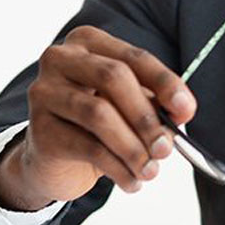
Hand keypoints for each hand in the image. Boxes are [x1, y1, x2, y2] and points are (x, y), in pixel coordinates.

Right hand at [0, 26, 195, 211]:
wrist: (54, 160)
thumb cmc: (97, 124)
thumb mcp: (130, 107)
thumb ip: (156, 104)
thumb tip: (182, 112)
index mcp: (87, 42)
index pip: (134, 57)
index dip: (165, 83)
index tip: (185, 110)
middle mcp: (60, 59)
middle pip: (114, 78)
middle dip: (147, 116)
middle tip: (166, 148)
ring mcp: (44, 92)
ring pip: (99, 114)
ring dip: (133, 147)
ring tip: (150, 170)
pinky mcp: (39, 129)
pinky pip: (87, 146)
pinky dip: (117, 167)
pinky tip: (131, 181)